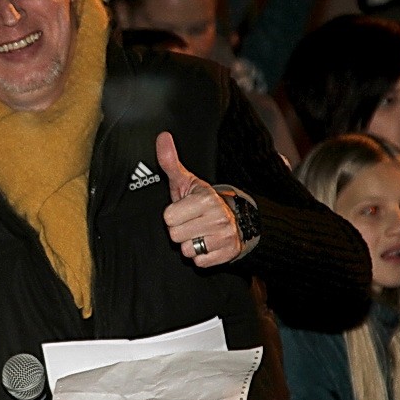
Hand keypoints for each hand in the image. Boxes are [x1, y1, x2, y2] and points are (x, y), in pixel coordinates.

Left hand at [156, 132, 241, 266]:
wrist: (238, 219)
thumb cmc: (203, 201)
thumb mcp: (187, 181)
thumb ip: (170, 162)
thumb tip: (162, 136)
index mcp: (205, 199)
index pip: (168, 218)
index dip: (172, 215)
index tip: (183, 210)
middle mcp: (218, 218)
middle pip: (175, 236)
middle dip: (179, 230)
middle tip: (191, 222)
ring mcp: (225, 237)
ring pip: (187, 250)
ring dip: (190, 244)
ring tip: (199, 232)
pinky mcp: (228, 254)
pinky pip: (199, 263)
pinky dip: (201, 256)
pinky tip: (207, 244)